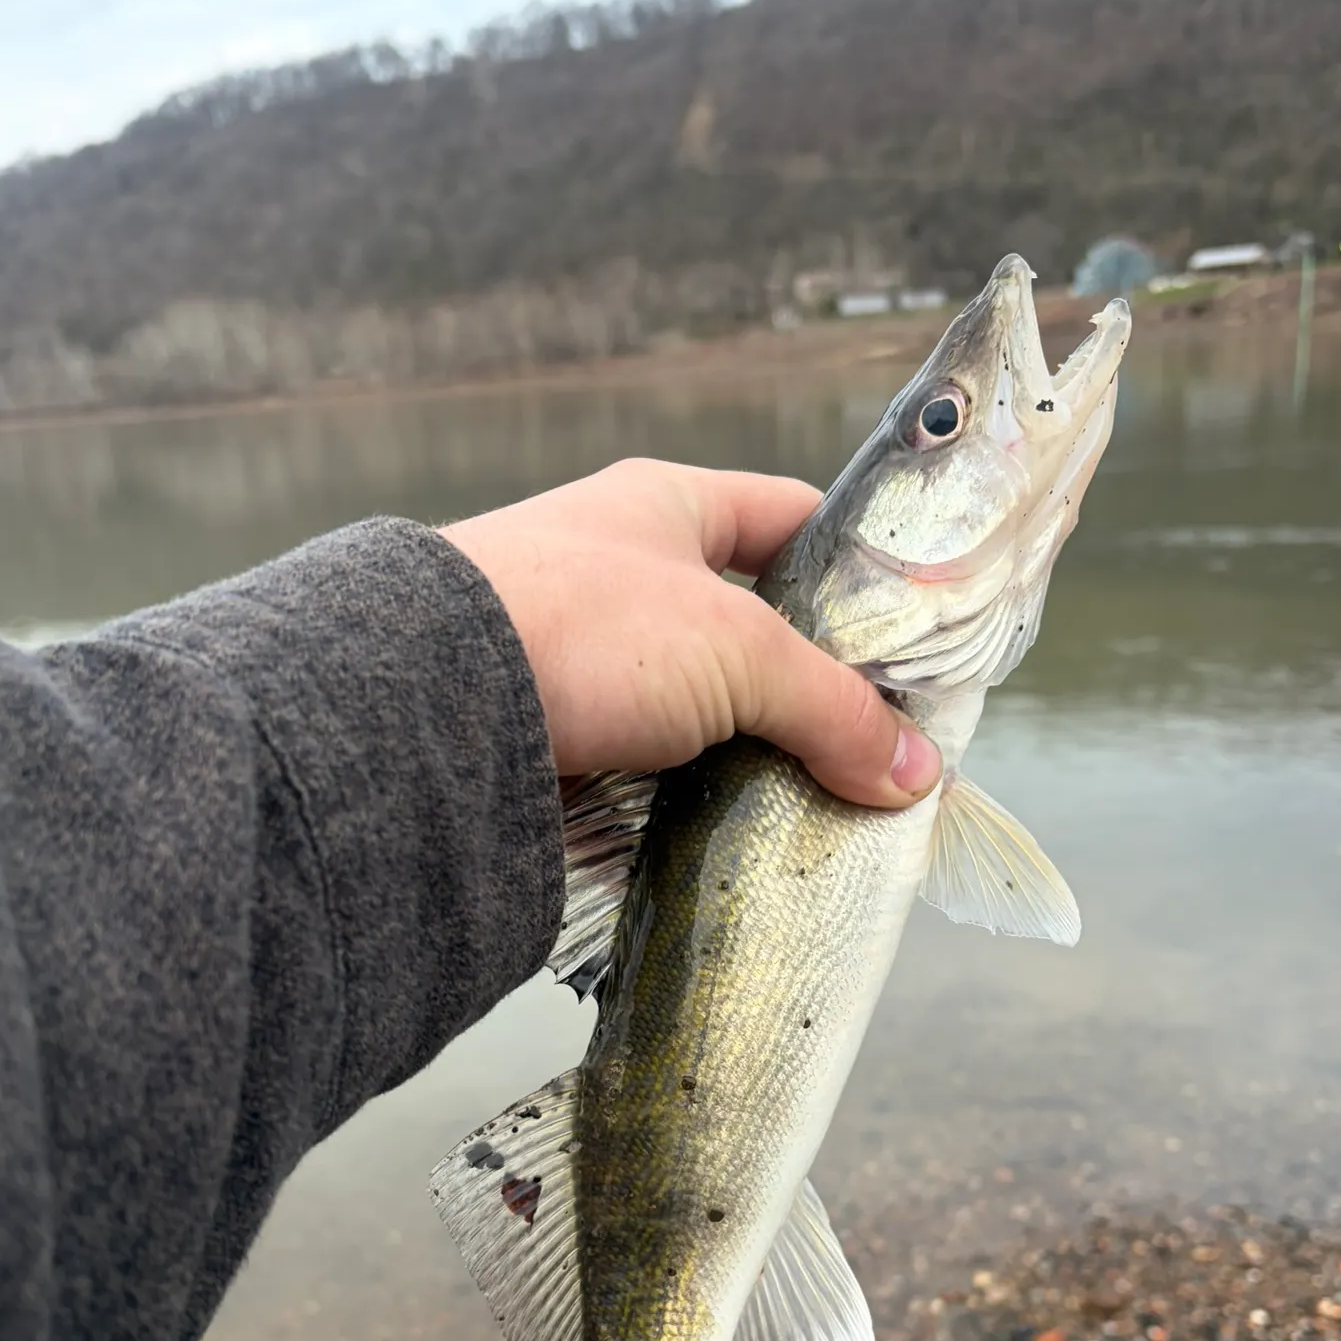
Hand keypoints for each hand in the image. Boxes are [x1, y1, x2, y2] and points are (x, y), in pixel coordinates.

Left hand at [442, 459, 940, 809]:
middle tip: (871, 743)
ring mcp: (582, 653)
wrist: (425, 703)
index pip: (789, 518)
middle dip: (805, 686)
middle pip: (745, 626)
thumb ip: (832, 708)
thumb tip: (915, 774)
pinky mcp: (553, 730)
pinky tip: (731, 834)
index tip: (909, 632)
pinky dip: (684, 798)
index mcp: (668, 507)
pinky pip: (641, 765)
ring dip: (747, 754)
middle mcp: (622, 570)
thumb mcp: (737, 654)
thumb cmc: (588, 627)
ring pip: (694, 706)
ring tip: (815, 804)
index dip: (856, 565)